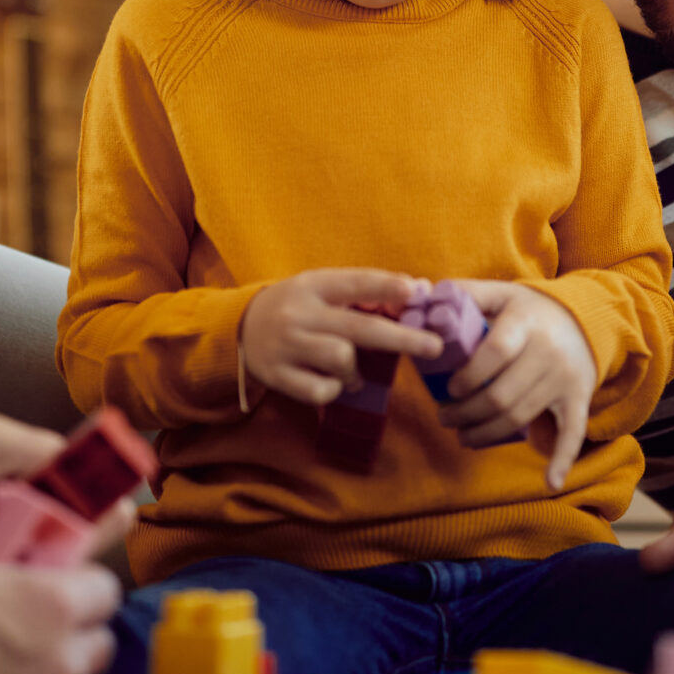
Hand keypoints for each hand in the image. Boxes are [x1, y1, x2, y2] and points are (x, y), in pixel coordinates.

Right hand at [239, 268, 442, 406]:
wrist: (239, 327)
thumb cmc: (297, 306)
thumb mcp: (322, 288)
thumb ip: (365, 290)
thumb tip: (418, 288)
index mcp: (314, 285)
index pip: (355, 283)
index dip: (386, 286)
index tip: (415, 292)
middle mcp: (300, 313)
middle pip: (358, 327)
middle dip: (401, 338)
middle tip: (434, 347)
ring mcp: (287, 345)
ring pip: (341, 359)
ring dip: (356, 371)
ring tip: (352, 373)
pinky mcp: (278, 376)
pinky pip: (321, 391)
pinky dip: (334, 390)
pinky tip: (329, 383)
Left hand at [431, 281, 595, 489]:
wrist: (585, 318)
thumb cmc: (529, 309)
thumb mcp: (501, 292)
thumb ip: (464, 293)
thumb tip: (420, 294)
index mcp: (525, 322)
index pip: (494, 352)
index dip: (467, 376)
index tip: (448, 389)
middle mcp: (548, 351)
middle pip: (502, 395)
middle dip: (466, 413)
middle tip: (444, 416)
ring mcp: (565, 378)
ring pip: (521, 417)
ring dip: (486, 434)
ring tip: (462, 434)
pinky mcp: (579, 398)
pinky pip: (573, 433)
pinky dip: (563, 461)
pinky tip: (550, 484)